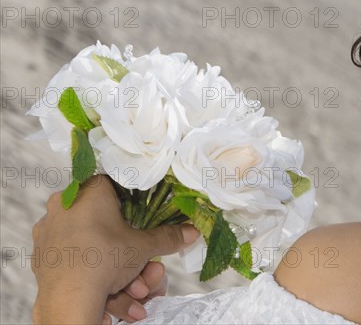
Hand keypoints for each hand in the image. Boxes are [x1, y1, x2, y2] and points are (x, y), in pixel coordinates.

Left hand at [31, 175, 199, 323]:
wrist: (68, 300)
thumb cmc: (105, 260)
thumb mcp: (144, 247)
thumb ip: (168, 236)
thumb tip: (192, 232)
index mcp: (87, 191)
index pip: (114, 185)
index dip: (133, 203)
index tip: (144, 221)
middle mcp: (63, 205)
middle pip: (106, 223)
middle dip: (131, 252)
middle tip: (147, 267)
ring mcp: (49, 232)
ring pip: (93, 246)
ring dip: (120, 271)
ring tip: (136, 291)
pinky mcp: (42, 256)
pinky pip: (77, 261)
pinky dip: (97, 277)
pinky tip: (114, 296)